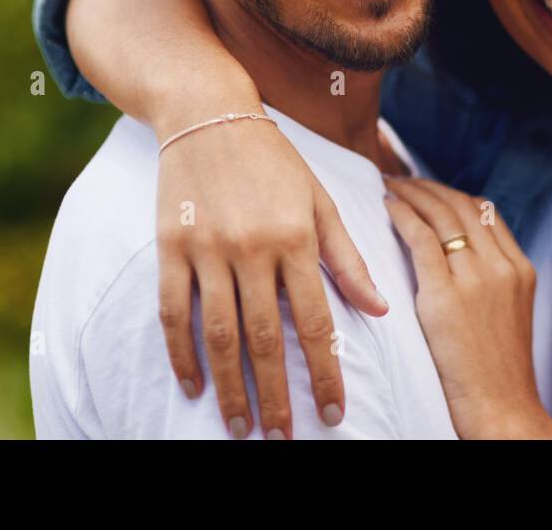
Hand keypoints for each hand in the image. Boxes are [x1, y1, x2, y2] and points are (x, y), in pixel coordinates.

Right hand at [156, 112, 388, 438]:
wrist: (209, 114)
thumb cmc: (275, 160)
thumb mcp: (320, 200)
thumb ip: (347, 256)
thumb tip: (380, 307)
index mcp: (297, 237)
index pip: (316, 321)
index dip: (324, 373)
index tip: (332, 413)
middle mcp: (253, 247)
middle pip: (266, 338)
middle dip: (276, 395)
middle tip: (284, 437)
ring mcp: (208, 249)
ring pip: (220, 335)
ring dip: (230, 388)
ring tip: (241, 427)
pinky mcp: (171, 247)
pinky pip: (174, 313)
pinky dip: (182, 354)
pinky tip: (193, 386)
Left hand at [382, 177, 551, 438]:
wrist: (502, 407)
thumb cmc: (497, 372)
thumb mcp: (508, 315)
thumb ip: (491, 281)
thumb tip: (462, 260)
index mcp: (520, 268)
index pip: (485, 211)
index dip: (453, 194)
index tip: (429, 188)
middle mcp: (502, 265)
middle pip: (463, 206)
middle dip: (429, 187)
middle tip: (402, 178)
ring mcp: (477, 278)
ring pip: (441, 215)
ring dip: (413, 194)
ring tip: (389, 186)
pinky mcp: (446, 296)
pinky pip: (421, 239)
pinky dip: (403, 215)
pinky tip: (386, 207)